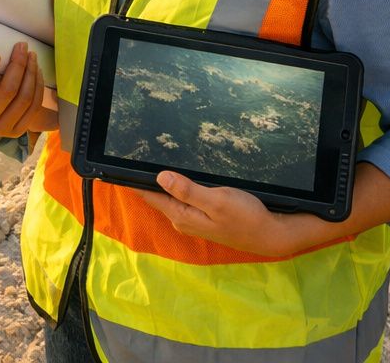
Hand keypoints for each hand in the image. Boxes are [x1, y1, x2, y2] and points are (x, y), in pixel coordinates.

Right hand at [0, 42, 55, 138]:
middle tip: (21, 45)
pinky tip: (37, 71)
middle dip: (18, 65)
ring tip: (31, 55)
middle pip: (7, 92)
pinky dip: (38, 86)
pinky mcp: (18, 131)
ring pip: (24, 98)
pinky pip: (34, 107)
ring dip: (31, 73)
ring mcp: (2, 129)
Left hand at [134, 171, 317, 257]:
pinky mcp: (206, 217)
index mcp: (181, 215)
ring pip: (172, 197)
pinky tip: (182, 175)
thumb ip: (188, 190)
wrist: (271, 234)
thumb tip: (160, 177)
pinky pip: (185, 199)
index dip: (135, 181)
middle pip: (159, 196)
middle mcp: (183, 220)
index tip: (118, 165)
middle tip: (135, 154)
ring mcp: (194, 220)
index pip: (150, 195)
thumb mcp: (216, 200)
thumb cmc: (246, 216)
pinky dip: (179, 187)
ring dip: (164, 182)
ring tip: (152, 160)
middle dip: (147, 179)